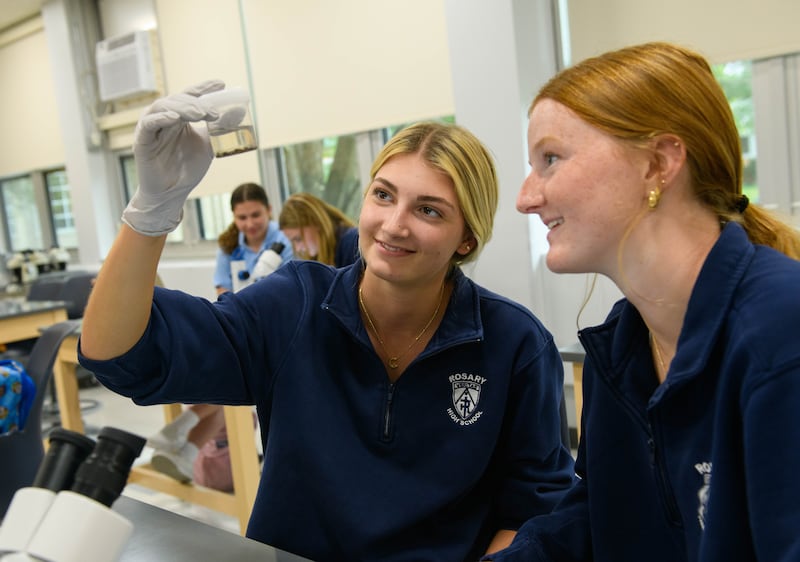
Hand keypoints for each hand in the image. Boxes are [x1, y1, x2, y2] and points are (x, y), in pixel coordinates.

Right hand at [122, 79, 224, 235]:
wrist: (172, 192)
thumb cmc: (187, 167)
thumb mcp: (210, 145)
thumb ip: (222, 128)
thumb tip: (240, 111)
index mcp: (179, 117)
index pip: (190, 96)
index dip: (204, 88)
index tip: (221, 84)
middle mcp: (163, 118)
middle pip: (178, 100)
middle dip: (198, 103)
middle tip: (215, 112)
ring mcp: (151, 128)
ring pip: (164, 107)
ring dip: (184, 108)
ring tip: (201, 113)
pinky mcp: (141, 141)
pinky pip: (148, 125)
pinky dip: (160, 118)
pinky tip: (174, 117)